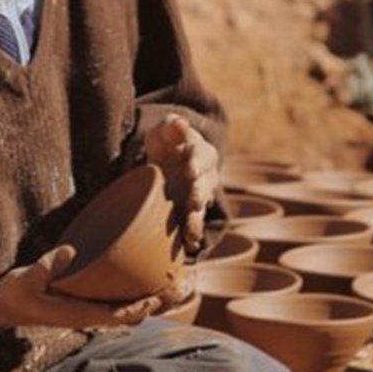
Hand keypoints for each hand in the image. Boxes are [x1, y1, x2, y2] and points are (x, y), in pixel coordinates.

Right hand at [0, 246, 160, 329]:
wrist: (0, 307)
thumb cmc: (13, 294)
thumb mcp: (24, 278)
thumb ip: (45, 266)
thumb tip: (69, 251)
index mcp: (74, 315)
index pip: (114, 316)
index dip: (137, 308)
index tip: (156, 297)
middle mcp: (83, 316)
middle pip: (124, 316)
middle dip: (146, 305)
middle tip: (170, 286)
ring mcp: (81, 312)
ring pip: (118, 311)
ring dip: (138, 301)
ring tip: (159, 284)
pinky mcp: (77, 304)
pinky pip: (107, 303)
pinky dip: (123, 295)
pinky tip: (131, 282)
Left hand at [143, 114, 219, 255]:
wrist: (169, 158)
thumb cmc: (168, 141)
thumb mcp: (167, 128)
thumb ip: (172, 126)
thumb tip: (179, 124)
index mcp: (202, 152)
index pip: (202, 156)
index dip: (197, 163)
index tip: (190, 171)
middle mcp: (206, 176)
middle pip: (205, 185)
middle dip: (200, 194)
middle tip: (193, 203)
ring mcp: (199, 195)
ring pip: (202, 208)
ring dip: (196, 220)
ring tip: (191, 234)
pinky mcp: (189, 211)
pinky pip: (194, 224)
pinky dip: (192, 235)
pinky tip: (187, 247)